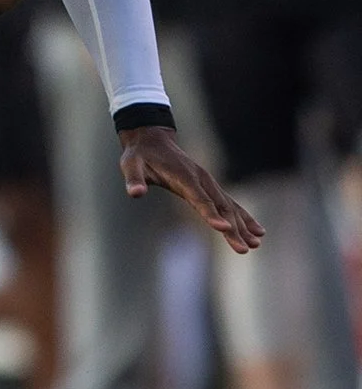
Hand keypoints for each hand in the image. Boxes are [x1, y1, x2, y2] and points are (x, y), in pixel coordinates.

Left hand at [119, 125, 263, 253]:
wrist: (152, 139)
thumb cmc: (139, 155)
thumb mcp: (130, 165)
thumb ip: (134, 179)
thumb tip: (135, 193)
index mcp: (183, 177)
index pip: (199, 199)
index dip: (210, 214)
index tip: (223, 229)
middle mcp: (201, 179)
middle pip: (220, 207)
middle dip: (233, 229)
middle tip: (244, 249)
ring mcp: (207, 182)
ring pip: (229, 206)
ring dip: (243, 225)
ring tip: (257, 243)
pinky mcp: (209, 185)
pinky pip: (229, 203)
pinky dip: (243, 216)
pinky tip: (257, 231)